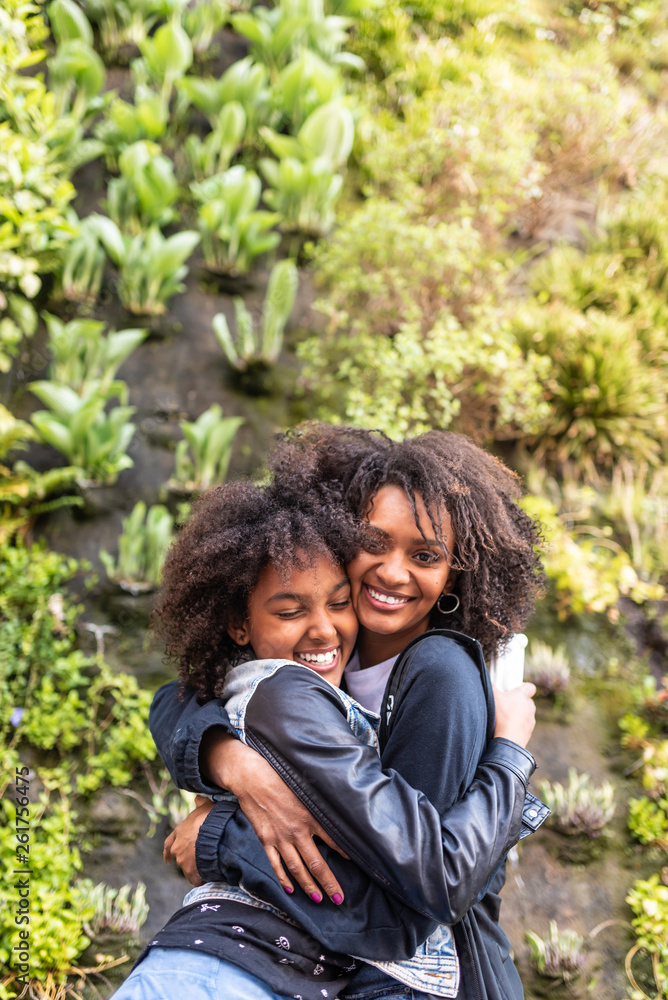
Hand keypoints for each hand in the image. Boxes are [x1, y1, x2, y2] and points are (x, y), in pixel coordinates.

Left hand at [163, 796, 212, 884]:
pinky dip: (201, 879)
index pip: (168, 844)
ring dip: (194, 870)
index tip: (167, 859)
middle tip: (194, 864)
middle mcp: (177, 847)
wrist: (215, 832)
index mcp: (178, 832)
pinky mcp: (191, 871)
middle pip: (179, 858)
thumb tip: (198, 798)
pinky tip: (208, 878)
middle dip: (186, 860)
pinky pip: (196, 879)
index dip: (168, 852)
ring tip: (206, 870)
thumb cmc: (211, 817)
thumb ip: (201, 803)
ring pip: (187, 869)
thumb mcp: (206, 806)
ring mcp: (183, 860)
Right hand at [203, 731, 348, 903]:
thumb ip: (319, 803)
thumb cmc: (280, 778)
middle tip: (339, 899)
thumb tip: (335, 810)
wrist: (252, 778)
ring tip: (319, 899)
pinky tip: (290, 889)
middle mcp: (297, 831)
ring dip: (309, 886)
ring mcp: (280, 838)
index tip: (357, 864)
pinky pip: (276, 864)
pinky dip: (283, 878)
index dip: (346, 854)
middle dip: (329, 884)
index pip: (333, 840)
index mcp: (310, 817)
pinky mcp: (266, 840)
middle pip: (316, 864)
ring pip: (297, 869)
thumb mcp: (305, 787)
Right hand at [493, 682, 536, 747]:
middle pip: (527, 700)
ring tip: (505, 718)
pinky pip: (524, 725)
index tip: (514, 690)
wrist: (507, 740)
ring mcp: (531, 720)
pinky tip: (507, 727)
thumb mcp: (492, 696)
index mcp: (523, 696)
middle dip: (518, 701)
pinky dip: (518, 725)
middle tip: (506, 704)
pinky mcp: (529, 731)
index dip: (523, 687)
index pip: (530, 687)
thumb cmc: (501, 716)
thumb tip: (488, 681)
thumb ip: (491, 686)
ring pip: (526, 713)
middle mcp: (530, 707)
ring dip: (518, 714)